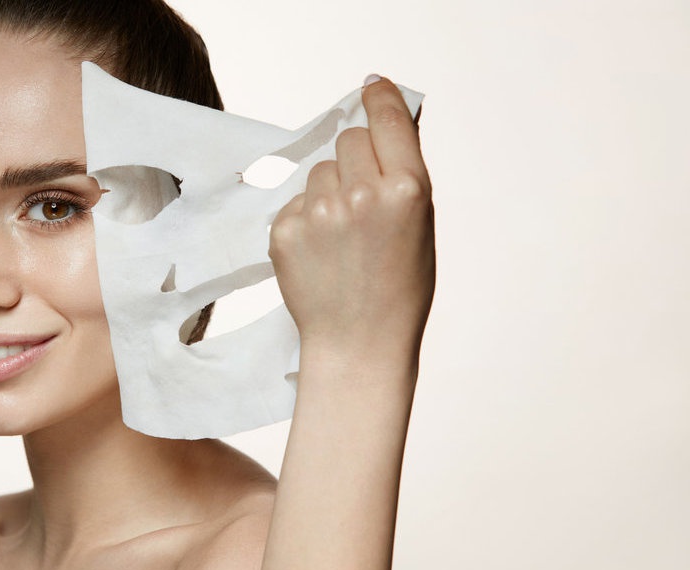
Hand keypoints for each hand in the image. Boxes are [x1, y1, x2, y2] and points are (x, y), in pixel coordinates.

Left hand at [269, 75, 434, 359]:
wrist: (359, 342)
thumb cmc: (400, 288)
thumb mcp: (421, 226)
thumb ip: (405, 174)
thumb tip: (388, 121)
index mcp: (408, 190)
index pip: (387, 119)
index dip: (379, 99)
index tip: (371, 88)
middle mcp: (362, 194)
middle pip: (350, 139)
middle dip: (357, 157)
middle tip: (364, 197)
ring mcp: (320, 212)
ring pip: (320, 169)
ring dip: (330, 189)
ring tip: (343, 235)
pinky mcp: (286, 230)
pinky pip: (296, 201)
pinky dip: (307, 217)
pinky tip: (322, 251)